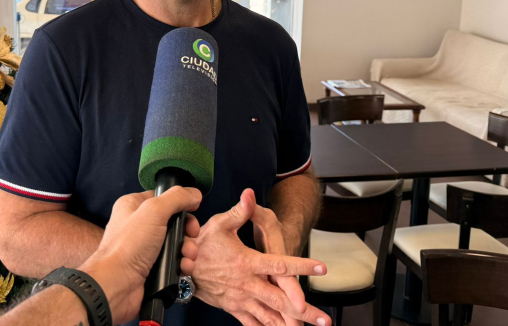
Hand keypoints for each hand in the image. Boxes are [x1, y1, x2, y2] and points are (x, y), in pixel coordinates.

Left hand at [80, 186, 201, 324]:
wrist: (116, 285)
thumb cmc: (129, 245)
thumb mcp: (154, 212)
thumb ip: (176, 198)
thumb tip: (194, 193)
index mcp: (133, 206)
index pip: (163, 198)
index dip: (180, 203)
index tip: (193, 209)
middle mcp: (138, 225)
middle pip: (173, 222)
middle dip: (187, 231)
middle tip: (192, 235)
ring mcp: (145, 248)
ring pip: (176, 243)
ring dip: (187, 249)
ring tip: (188, 257)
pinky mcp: (152, 267)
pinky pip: (173, 261)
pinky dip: (182, 264)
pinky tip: (183, 268)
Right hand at [193, 189, 330, 325]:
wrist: (182, 267)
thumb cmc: (201, 245)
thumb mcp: (219, 224)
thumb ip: (239, 211)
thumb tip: (249, 194)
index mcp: (248, 263)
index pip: (280, 264)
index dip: (301, 265)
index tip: (321, 267)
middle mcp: (247, 285)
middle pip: (281, 300)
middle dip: (304, 311)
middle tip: (324, 320)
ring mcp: (241, 300)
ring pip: (270, 316)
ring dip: (290, 325)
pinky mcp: (234, 309)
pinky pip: (253, 324)